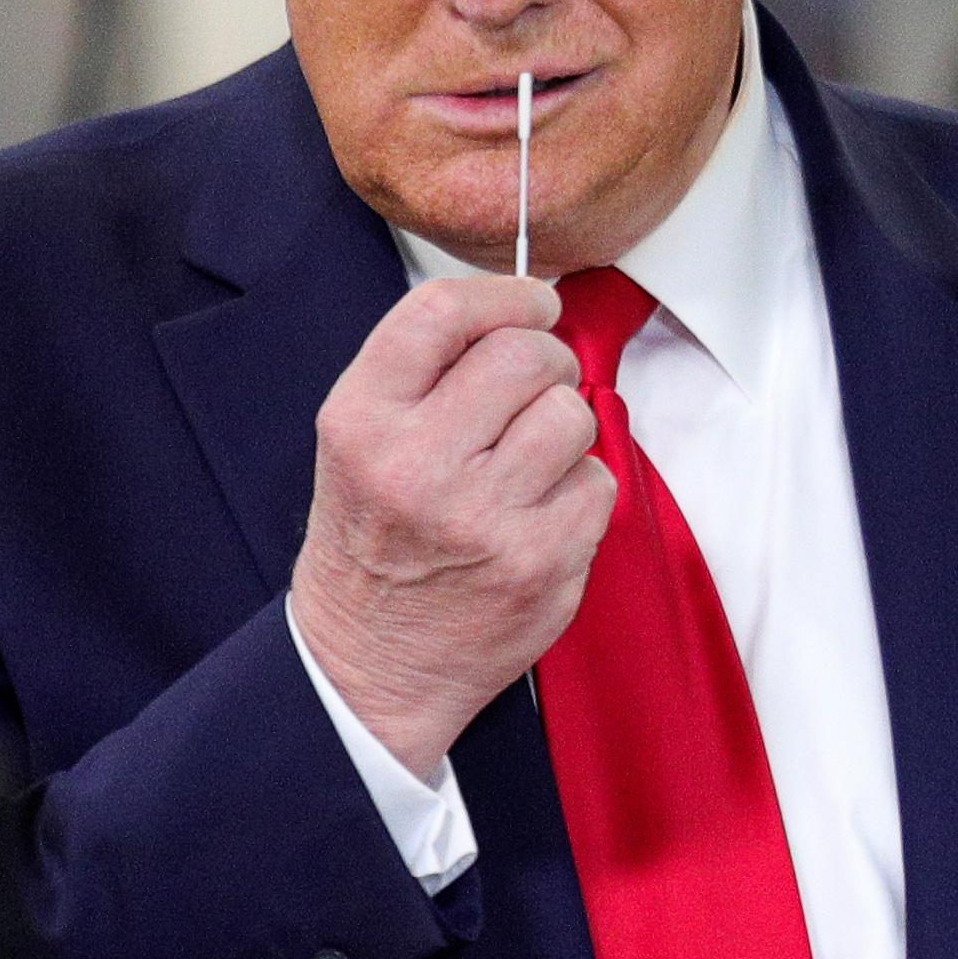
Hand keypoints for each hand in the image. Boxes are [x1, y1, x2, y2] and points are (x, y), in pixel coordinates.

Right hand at [289, 275, 613, 777]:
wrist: (368, 664)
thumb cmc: (374, 537)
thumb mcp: (359, 439)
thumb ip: (426, 369)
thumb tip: (524, 309)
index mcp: (360, 421)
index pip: (440, 313)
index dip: (505, 294)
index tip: (534, 302)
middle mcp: (416, 466)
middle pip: (525, 355)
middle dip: (545, 361)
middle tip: (534, 389)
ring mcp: (482, 519)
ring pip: (572, 414)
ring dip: (563, 428)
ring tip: (527, 462)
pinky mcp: (539, 565)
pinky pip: (599, 483)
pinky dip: (579, 492)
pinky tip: (536, 516)